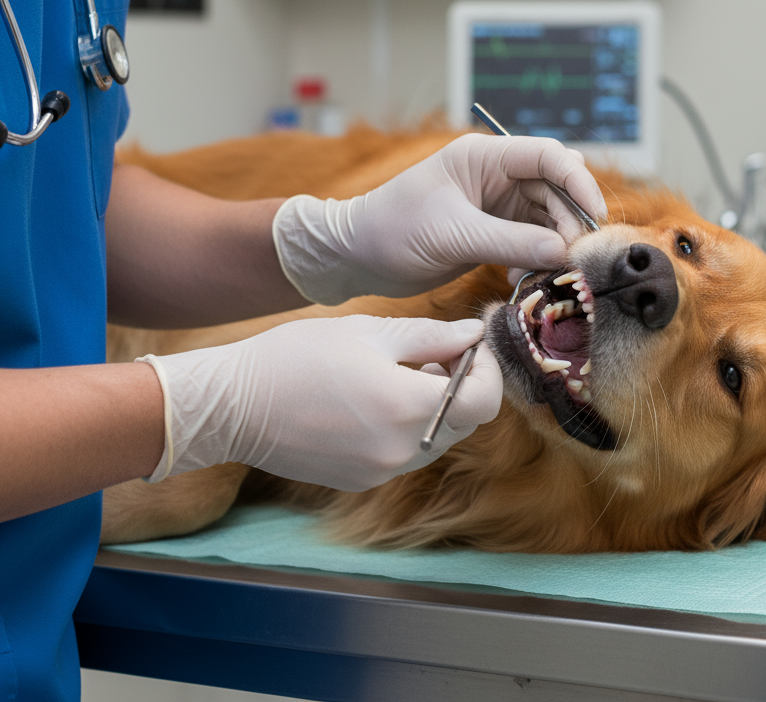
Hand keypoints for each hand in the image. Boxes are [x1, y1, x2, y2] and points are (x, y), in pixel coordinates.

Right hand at [138, 316, 500, 490]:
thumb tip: (472, 335)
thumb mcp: (369, 332)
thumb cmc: (295, 357)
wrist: (232, 406)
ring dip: (437, 405)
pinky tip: (378, 397)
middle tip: (436, 350)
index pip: (484, 399)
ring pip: (438, 438)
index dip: (486, 367)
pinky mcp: (361, 480)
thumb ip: (431, 336)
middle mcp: (401, 450)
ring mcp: (380, 472)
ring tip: (403, 370)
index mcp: (407, 406)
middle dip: (462, 383)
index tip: (471, 343)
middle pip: (465, 421)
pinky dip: (409, 425)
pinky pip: (406, 452)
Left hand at [271, 133, 606, 303]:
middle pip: (556, 190)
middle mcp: (496, 175)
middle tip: (572, 259)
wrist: (355, 257)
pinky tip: (520, 280)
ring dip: (554, 246)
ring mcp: (497, 205)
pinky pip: (532, 242)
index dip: (578, 183)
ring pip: (548, 219)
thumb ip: (510, 242)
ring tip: (545, 274)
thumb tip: (563, 252)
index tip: (594, 219)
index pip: (549, 156)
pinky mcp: (494, 233)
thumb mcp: (452, 235)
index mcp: (484, 156)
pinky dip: (535, 261)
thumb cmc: (391, 231)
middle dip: (569, 223)